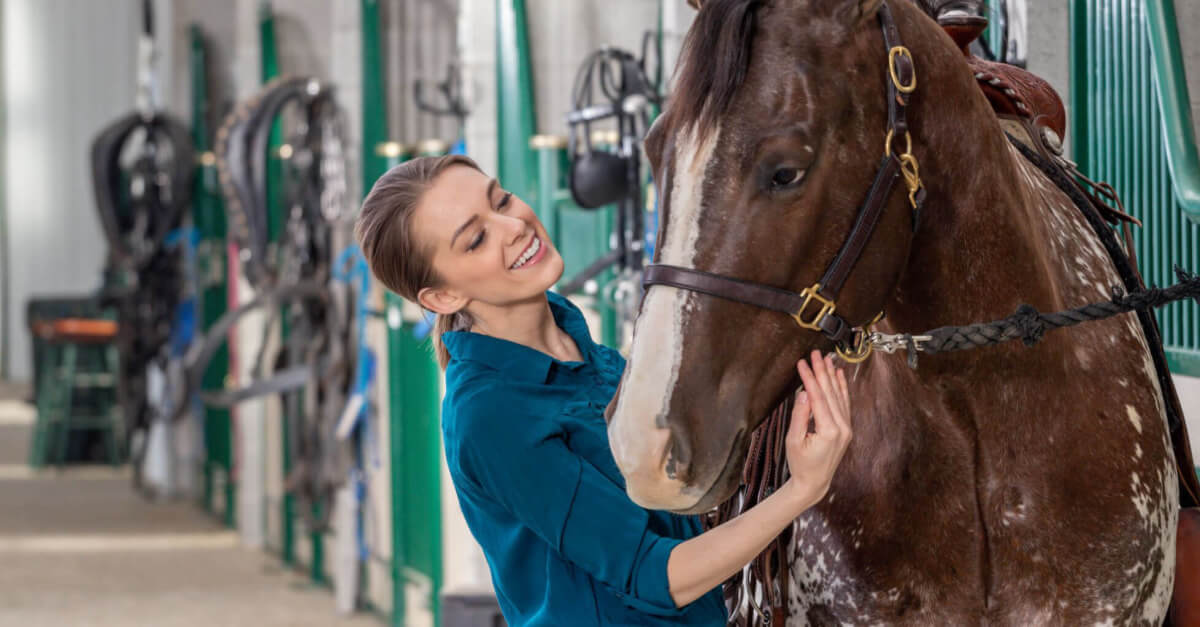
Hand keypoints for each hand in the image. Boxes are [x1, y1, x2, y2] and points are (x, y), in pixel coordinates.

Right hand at [783, 350, 852, 509]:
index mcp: (828, 431)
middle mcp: (842, 428)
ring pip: (839, 396)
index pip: (818, 397)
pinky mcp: (846, 429)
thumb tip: (804, 393)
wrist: (814, 482)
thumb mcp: (794, 441)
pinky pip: (844, 404)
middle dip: (822, 372)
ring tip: (828, 359)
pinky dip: (842, 388)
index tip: (802, 363)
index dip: (809, 378)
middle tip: (816, 354)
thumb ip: (800, 416)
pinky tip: (839, 376)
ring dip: (833, 376)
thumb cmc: (801, 464)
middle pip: (830, 393)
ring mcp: (846, 428)